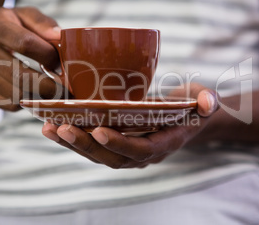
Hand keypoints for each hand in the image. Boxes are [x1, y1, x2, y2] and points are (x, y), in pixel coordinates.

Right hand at [0, 7, 61, 110]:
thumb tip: (60, 36)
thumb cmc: (7, 28)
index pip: (25, 44)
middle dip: (48, 86)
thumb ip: (44, 24)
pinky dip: (25, 102)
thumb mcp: (24, 16)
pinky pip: (7, 104)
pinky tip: (33, 94)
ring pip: (15, 94)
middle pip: (20, 76)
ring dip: (38, 97)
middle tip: (65, 89)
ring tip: (52, 92)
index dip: (48, 56)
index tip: (60, 62)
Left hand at [42, 83, 217, 167]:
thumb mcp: (203, 101)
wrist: (182, 118)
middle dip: (86, 145)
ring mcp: (127, 151)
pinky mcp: (115, 144)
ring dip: (71, 143)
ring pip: (97, 155)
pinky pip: (91, 146)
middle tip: (61, 128)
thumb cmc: (191, 108)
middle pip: (112, 157)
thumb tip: (209, 102)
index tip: (100, 130)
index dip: (122, 143)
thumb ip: (207, 101)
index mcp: (164, 143)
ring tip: (49, 127)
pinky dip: (71, 138)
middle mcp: (143, 153)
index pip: (142, 149)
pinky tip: (51, 125)